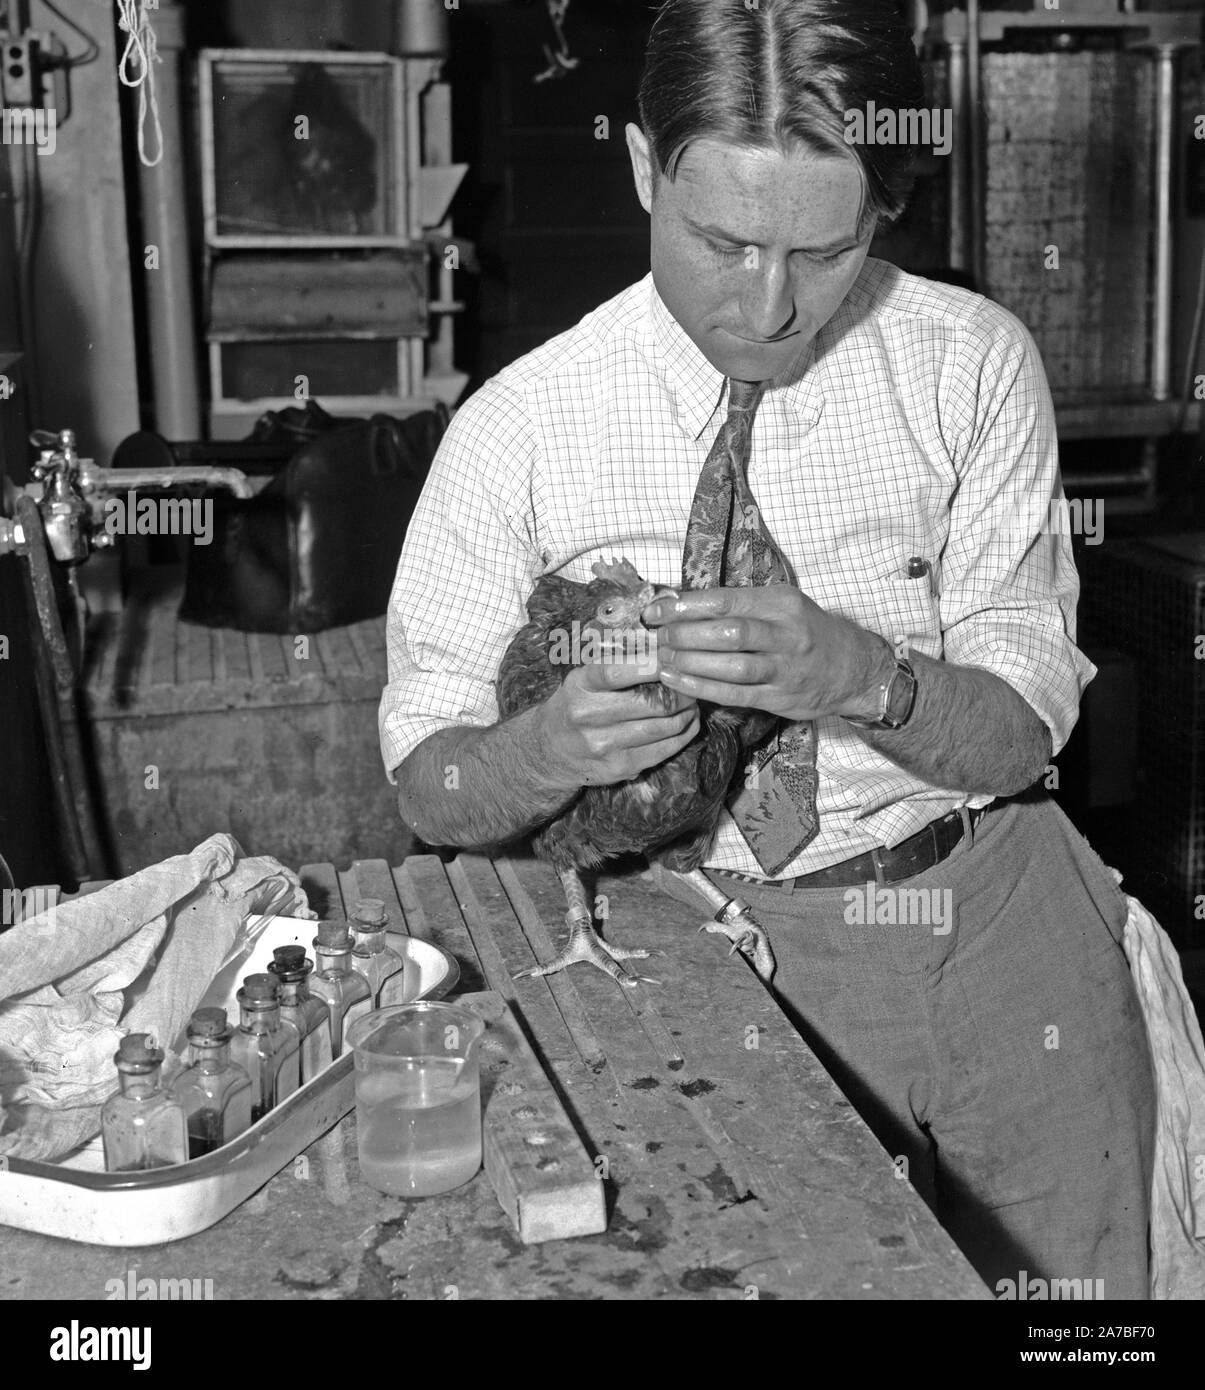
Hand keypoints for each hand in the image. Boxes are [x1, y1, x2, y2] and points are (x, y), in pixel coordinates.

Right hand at [537, 650, 699, 789]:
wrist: (549, 750)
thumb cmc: (576, 704)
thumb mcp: (583, 678)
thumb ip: (615, 662)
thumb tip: (660, 645)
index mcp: (581, 686)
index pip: (616, 672)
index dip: (650, 665)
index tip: (673, 656)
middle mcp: (589, 716)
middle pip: (651, 704)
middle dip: (681, 692)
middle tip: (694, 681)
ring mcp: (605, 745)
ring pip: (663, 728)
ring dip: (687, 713)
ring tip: (693, 701)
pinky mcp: (620, 767)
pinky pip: (663, 750)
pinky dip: (683, 735)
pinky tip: (689, 723)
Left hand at [641, 584, 893, 721]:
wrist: (852, 668)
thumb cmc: (805, 631)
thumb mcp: (781, 605)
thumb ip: (740, 605)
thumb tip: (681, 605)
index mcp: (782, 603)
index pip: (727, 600)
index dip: (686, 605)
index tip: (656, 610)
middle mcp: (786, 634)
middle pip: (729, 632)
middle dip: (686, 634)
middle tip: (659, 636)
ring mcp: (785, 669)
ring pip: (732, 666)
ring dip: (691, 662)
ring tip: (662, 659)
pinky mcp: (780, 698)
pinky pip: (735, 693)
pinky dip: (701, 687)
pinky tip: (676, 680)